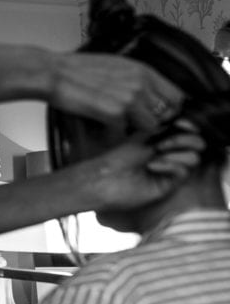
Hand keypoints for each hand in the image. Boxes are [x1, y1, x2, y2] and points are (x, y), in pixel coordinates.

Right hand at [50, 52, 184, 131]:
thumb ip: (134, 78)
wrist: (52, 73)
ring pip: (150, 126)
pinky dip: (112, 136)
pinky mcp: (115, 113)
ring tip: (117, 127)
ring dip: (135, 130)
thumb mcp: (113, 65)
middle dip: (153, 121)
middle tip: (135, 125)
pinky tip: (99, 129)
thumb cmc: (74, 69)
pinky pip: (124, 134)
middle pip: (167, 113)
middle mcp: (141, 83)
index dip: (167, 109)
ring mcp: (130, 99)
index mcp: (142, 70)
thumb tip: (144, 92)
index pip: (175, 95)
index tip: (155, 115)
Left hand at [86, 121, 203, 210]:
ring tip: (155, 155)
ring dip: (176, 153)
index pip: (187, 131)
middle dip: (184, 140)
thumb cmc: (119, 157)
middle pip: (197, 144)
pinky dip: (170, 165)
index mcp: (164, 140)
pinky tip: (152, 166)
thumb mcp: (142, 138)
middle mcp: (171, 154)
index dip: (188, 126)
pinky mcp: (170, 185)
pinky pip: (183, 171)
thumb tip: (182, 119)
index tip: (179, 123)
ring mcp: (172, 170)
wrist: (107, 179)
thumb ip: (164, 130)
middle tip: (160, 144)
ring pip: (194, 158)